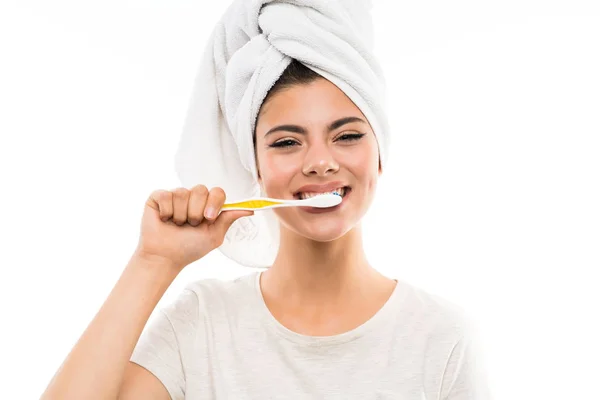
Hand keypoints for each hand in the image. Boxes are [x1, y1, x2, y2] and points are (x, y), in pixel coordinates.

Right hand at [133, 185, 252, 270]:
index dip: (214, 202)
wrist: (165, 257)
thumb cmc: (189, 248)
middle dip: (196, 211)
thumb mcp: (214, 236)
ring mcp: (176, 196)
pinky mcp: (158, 197)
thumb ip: (229, 219)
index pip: (217, 192)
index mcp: (208, 205)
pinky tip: (165, 220)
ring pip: (182, 193)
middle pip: (201, 189)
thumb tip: (251, 209)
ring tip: (176, 225)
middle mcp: (193, 198)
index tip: (208, 218)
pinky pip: (166, 195)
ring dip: (181, 214)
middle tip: (190, 225)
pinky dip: (166, 211)